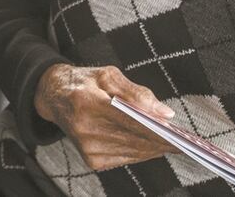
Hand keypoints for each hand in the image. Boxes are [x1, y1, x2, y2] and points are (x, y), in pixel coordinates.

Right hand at [35, 64, 177, 170]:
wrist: (54, 97)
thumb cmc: (84, 82)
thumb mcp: (108, 74)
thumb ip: (137, 92)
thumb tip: (165, 113)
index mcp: (86, 101)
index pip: (130, 119)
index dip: (157, 127)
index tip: (178, 132)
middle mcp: (84, 127)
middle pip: (135, 139)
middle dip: (161, 139)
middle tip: (181, 138)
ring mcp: (87, 147)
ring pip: (134, 152)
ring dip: (154, 147)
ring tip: (169, 140)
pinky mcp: (90, 160)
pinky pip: (126, 159)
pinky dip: (141, 152)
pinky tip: (149, 144)